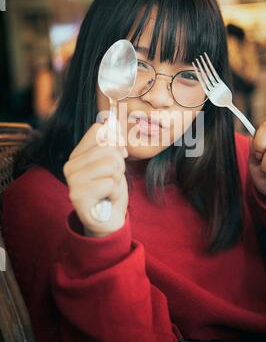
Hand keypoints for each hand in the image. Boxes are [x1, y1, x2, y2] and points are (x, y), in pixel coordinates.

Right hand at [63, 121, 127, 236]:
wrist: (108, 220)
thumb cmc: (111, 190)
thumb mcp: (115, 162)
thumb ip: (112, 142)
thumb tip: (112, 121)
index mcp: (78, 154)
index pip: (100, 130)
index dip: (117, 142)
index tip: (119, 157)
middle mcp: (70, 165)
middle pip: (109, 148)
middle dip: (120, 165)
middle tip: (113, 180)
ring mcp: (72, 180)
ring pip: (111, 165)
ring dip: (118, 180)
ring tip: (110, 189)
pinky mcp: (78, 196)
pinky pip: (110, 184)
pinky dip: (115, 193)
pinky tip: (107, 200)